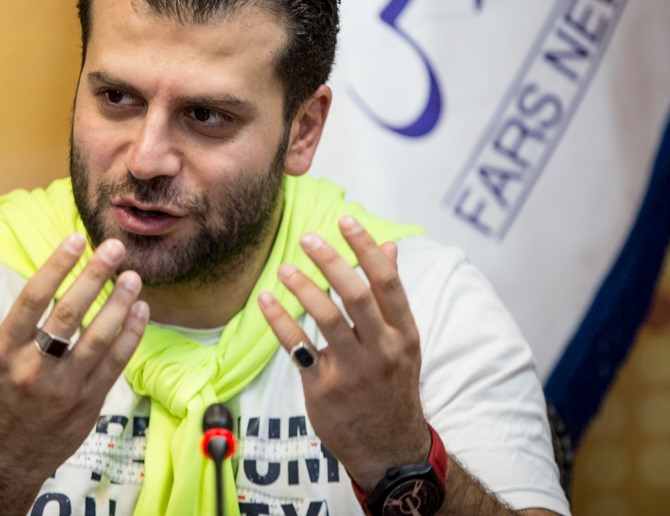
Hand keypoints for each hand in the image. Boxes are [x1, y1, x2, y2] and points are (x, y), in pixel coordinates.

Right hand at [0, 235, 149, 485]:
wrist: (3, 454)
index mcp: (2, 350)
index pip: (32, 300)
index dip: (56, 266)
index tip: (76, 239)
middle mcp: (32, 368)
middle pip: (68, 316)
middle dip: (94, 277)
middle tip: (114, 248)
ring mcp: (63, 387)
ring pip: (98, 340)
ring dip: (119, 305)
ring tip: (133, 277)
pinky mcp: (88, 402)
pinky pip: (115, 364)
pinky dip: (131, 336)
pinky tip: (140, 310)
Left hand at [258, 216, 428, 491]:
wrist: (388, 447)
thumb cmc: (392, 385)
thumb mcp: (402, 342)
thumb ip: (392, 296)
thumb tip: (391, 246)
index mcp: (403, 334)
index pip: (387, 281)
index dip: (366, 247)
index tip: (345, 221)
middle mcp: (382, 349)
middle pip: (356, 294)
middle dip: (330, 261)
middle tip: (307, 237)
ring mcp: (353, 370)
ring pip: (326, 318)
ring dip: (302, 287)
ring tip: (283, 268)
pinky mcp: (324, 388)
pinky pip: (297, 347)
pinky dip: (279, 321)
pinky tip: (266, 300)